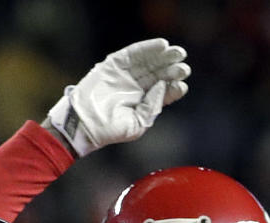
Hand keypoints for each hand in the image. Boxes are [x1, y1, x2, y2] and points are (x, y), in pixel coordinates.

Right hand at [45, 38, 189, 156]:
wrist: (85, 123)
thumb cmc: (111, 129)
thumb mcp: (138, 124)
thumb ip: (152, 106)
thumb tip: (162, 85)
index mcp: (142, 102)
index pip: (162, 91)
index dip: (173, 86)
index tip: (182, 84)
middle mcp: (135, 86)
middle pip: (157, 74)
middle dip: (171, 69)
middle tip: (184, 67)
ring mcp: (125, 74)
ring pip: (148, 62)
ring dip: (163, 56)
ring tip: (177, 53)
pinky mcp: (115, 64)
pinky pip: (134, 53)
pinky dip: (148, 48)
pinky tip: (162, 45)